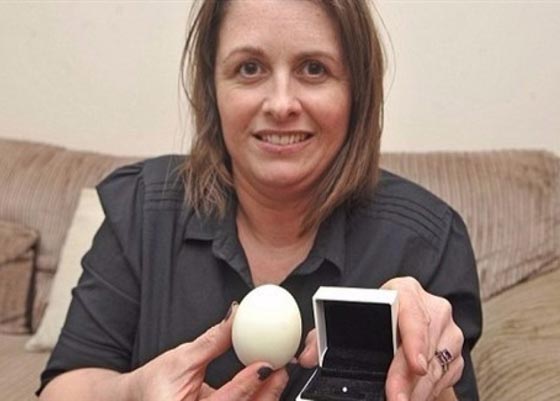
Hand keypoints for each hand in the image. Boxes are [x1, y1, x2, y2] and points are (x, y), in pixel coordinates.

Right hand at [129, 303, 288, 400]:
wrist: (139, 399)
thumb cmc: (154, 383)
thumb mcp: (181, 358)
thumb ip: (212, 341)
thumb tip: (235, 316)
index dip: (247, 384)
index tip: (266, 365)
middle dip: (267, 392)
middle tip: (281, 368)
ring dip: (266, 395)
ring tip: (278, 374)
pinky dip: (257, 397)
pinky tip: (267, 384)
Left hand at [298, 278, 463, 400]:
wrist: (402, 321)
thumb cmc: (376, 319)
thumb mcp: (350, 320)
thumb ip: (323, 336)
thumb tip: (306, 355)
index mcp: (405, 291)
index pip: (413, 313)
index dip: (414, 340)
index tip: (415, 364)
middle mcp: (432, 308)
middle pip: (424, 345)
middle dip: (408, 377)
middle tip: (396, 398)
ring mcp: (447, 331)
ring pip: (437, 366)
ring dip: (419, 389)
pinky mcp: (454, 353)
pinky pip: (445, 376)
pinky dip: (429, 391)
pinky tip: (414, 397)